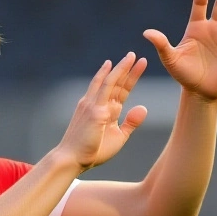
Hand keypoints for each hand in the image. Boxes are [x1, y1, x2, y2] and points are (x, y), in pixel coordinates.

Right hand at [57, 53, 148, 169]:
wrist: (73, 159)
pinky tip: (112, 65)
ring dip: (121, 68)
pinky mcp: (93, 109)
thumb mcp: (119, 136)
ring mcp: (94, 104)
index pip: (120, 90)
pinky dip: (109, 76)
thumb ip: (131, 122)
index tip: (140, 65)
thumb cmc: (93, 151)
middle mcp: (98, 103)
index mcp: (105, 110)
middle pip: (116, 83)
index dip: (130, 78)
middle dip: (127, 69)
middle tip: (137, 55)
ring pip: (110, 81)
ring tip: (132, 56)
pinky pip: (102, 89)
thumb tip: (143, 107)